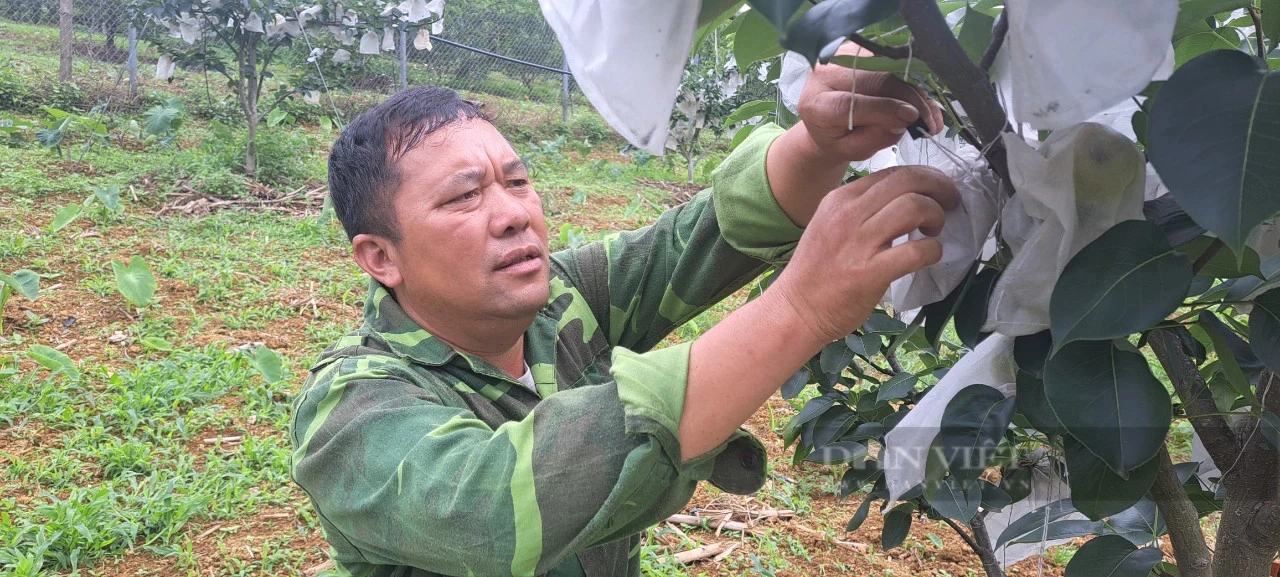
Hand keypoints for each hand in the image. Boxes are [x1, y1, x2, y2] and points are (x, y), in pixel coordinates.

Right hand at [769, 166, 959, 342]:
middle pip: (907, 181)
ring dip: (936, 215)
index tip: (936, 190)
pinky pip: (916, 251)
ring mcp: (859, 243)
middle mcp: (848, 214)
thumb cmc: (815, 272)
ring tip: (934, 231)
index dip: (923, 177)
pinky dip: (933, 251)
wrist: (795, 310)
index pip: (891, 172)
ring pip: (914, 207)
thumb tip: (903, 201)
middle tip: (950, 202)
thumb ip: (860, 211)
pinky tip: (930, 256)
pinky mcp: (870, 272)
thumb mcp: (830, 226)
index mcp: (840, 199)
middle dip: (939, 187)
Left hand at [797, 43, 945, 162]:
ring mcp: (842, 56)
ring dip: (915, 90)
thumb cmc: (836, 137)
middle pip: (875, 80)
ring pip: (888, 69)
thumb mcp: (850, 149)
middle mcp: (827, 74)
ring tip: (930, 116)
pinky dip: (911, 81)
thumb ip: (873, 138)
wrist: (822, 117)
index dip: (883, 109)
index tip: (911, 117)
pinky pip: (892, 62)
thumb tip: (904, 121)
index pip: (851, 103)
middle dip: (909, 99)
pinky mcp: (859, 48)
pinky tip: (923, 101)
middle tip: (930, 122)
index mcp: (817, 104)